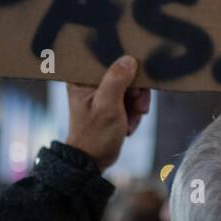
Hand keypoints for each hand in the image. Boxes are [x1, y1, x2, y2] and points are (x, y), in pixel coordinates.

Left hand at [65, 56, 150, 170]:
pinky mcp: (110, 102)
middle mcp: (90, 82)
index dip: (127, 70)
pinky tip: (129, 125)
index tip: (135, 87)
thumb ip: (117, 81)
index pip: (109, 60)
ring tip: (131, 121)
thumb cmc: (94, 135)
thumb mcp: (107, 106)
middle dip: (136, 93)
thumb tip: (129, 60)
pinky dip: (134, 112)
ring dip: (136, 105)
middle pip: (124, 73)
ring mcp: (101, 92)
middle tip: (138, 107)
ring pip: (131, 87)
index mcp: (82, 78)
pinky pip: (131, 99)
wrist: (92, 161)